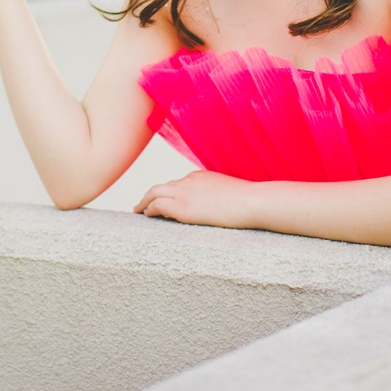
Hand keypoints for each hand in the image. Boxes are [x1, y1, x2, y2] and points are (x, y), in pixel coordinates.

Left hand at [135, 170, 251, 228]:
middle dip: (151, 194)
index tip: (165, 199)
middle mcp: (189, 181)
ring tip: (139, 210)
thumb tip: (229, 205)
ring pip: (154, 192)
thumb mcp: (234, 193)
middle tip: (143, 203)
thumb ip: (223, 196)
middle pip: (163, 186)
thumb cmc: (250, 201)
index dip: (170, 192)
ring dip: (144, 201)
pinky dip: (149, 209)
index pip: (179, 183)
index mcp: (201, 176)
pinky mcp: (182, 207)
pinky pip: (157, 205)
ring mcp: (184, 192)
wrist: (251, 201)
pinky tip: (146, 215)